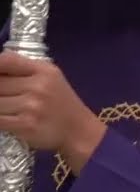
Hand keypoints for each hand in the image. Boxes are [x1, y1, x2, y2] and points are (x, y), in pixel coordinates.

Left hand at [0, 52, 104, 173]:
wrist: (79, 130)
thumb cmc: (61, 102)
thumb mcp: (50, 77)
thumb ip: (24, 68)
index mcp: (44, 71)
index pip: (6, 60)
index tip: (1, 78)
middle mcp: (38, 86)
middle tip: (8, 97)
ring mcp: (31, 106)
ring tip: (10, 110)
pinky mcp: (25, 125)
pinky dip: (0, 120)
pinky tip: (9, 120)